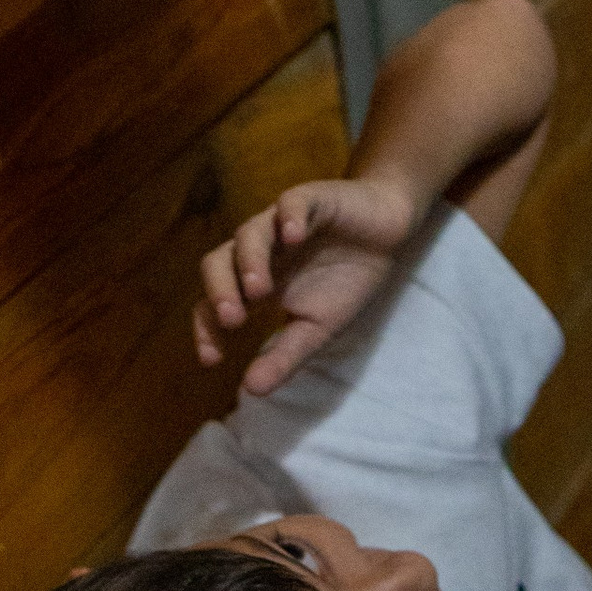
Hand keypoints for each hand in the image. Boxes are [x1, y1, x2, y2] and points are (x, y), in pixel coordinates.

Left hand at [194, 172, 419, 393]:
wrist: (385, 233)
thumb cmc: (346, 279)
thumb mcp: (316, 328)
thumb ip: (284, 356)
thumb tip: (252, 391)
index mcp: (253, 282)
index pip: (212, 302)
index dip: (206, 327)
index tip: (212, 358)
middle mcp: (258, 251)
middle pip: (216, 262)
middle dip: (219, 290)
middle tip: (232, 320)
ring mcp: (280, 224)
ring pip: (248, 233)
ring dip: (249, 260)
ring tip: (259, 289)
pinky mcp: (310, 199)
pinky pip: (291, 203)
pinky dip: (288, 218)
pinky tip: (295, 237)